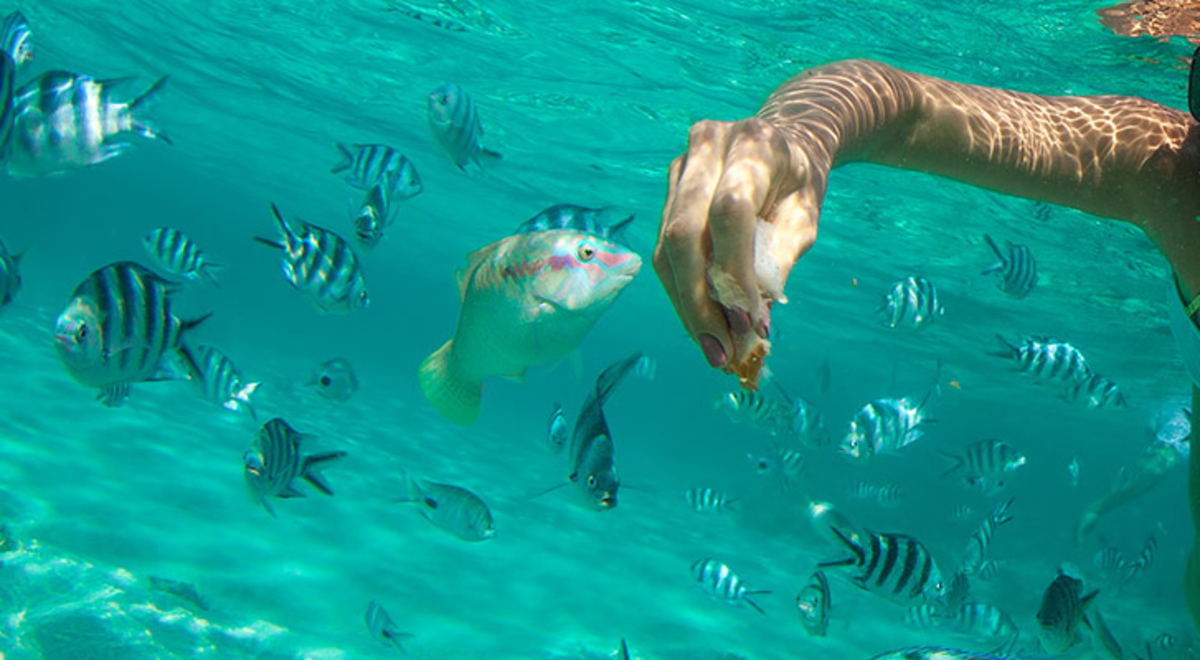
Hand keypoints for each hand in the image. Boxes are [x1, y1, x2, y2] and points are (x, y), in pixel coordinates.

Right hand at [654, 117, 826, 388]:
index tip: (750, 325)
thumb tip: (749, 325)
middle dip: (699, 301)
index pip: (730, 211)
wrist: (782, 138)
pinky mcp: (667, 191)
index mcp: (753, 144)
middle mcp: (707, 147)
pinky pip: (664, 251)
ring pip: (666, 248)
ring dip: (687, 306)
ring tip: (714, 349)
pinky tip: (703, 324)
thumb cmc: (799, 182)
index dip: (734, 271)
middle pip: (684, 232)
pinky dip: (683, 293)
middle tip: (721, 352)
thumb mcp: (804, 218)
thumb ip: (778, 262)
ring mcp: (680, 167)